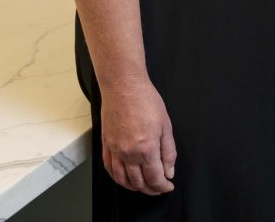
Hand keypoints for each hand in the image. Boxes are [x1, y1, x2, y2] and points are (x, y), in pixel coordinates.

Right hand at [99, 78, 177, 194]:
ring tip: (143, 186)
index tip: (168, 186)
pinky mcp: (106, 144)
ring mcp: (115, 150)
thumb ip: (168, 152)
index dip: (163, 187)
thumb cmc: (145, 100)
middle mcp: (128, 153)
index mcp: (146, 149)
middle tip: (158, 188)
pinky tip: (124, 178)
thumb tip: (169, 171)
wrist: (123, 85)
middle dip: (151, 189)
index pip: (155, 179)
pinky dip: (117, 178)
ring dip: (134, 187)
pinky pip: (109, 168)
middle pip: (139, 183)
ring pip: (122, 179)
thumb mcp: (166, 125)